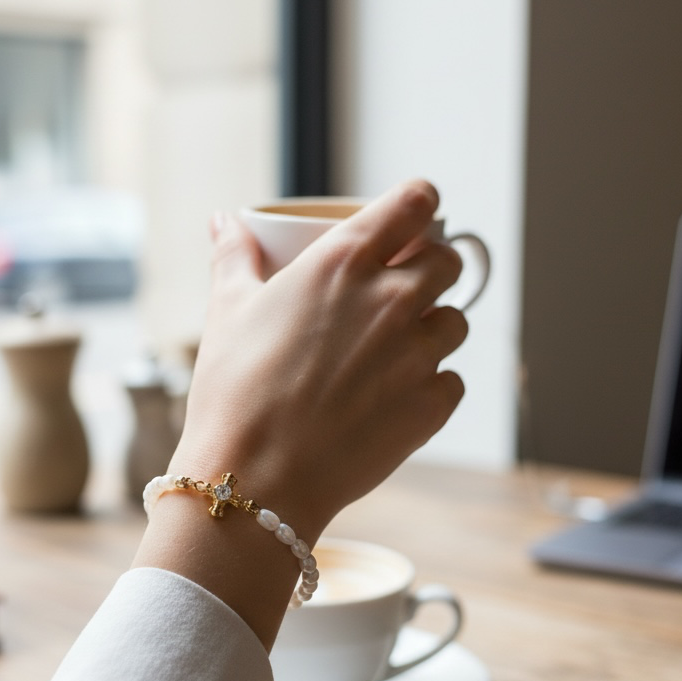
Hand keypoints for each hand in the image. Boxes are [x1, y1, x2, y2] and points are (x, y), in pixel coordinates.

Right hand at [170, 179, 468, 538]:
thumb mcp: (227, 311)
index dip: (419, 204)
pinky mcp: (432, 405)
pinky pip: (451, 379)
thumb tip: (225, 221)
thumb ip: (233, 256)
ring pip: (456, 321)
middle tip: (397, 290)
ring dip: (432, 327)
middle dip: (428, 268)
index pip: (416, 201)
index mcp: (344, 261)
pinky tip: (393, 396)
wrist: (254, 479)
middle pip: (447, 260)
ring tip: (392, 350)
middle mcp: (392, 299)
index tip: (412, 217)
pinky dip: (430, 383)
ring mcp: (418, 353)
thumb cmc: (235, 391)